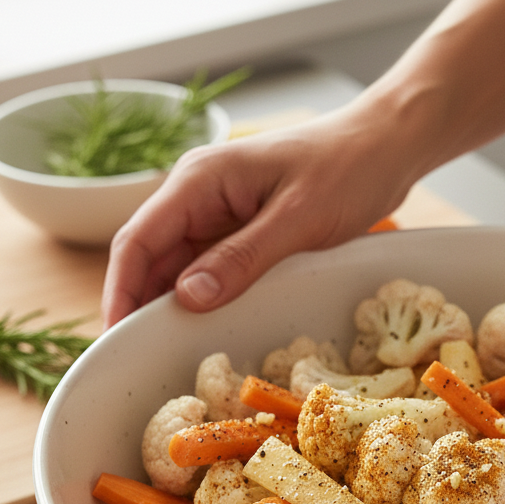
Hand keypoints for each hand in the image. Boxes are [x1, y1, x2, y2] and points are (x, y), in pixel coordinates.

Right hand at [100, 107, 417, 328]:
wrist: (387, 144)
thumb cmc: (348, 168)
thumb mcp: (299, 218)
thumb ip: (242, 257)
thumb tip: (187, 298)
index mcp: (200, 179)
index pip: (137, 240)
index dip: (121, 291)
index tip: (117, 338)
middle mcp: (199, 194)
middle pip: (152, 256)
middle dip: (142, 305)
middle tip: (141, 359)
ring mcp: (220, 210)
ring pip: (180, 265)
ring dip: (174, 304)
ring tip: (169, 353)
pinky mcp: (243, 227)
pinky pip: (212, 266)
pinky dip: (206, 295)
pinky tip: (207, 327)